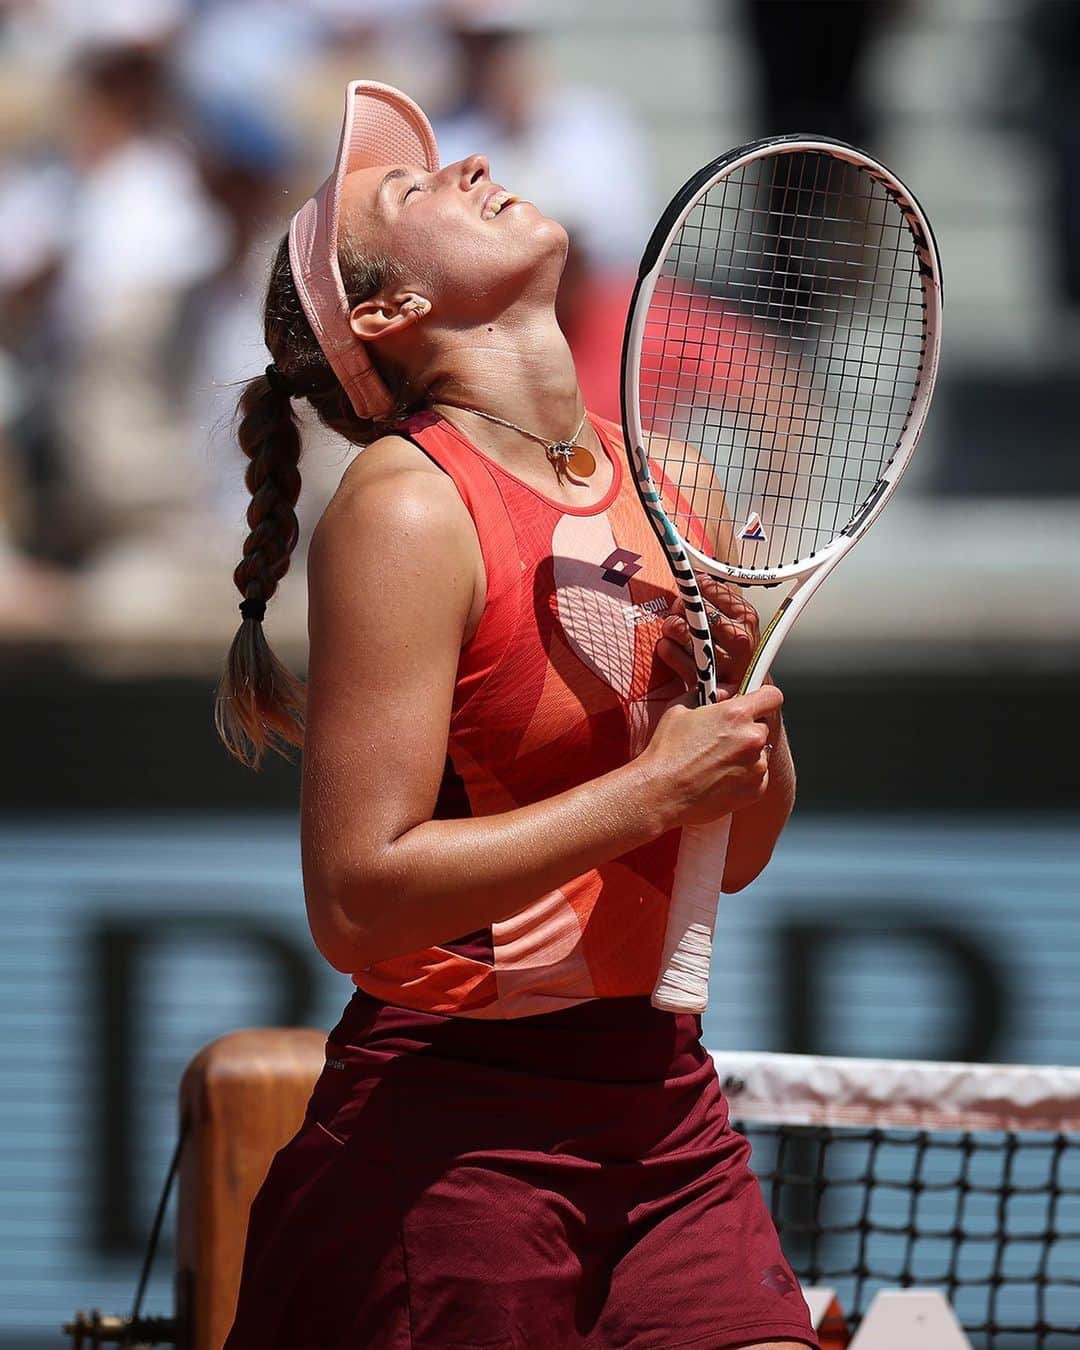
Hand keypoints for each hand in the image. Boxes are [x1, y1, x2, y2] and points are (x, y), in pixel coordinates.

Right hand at [639, 684, 782, 826]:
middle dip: (747, 729)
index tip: (755, 703)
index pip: (772, 696)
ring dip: (746, 754)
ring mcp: (757, 767)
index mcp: (736, 714)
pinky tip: (719, 778)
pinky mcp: (756, 790)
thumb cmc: (666, 752)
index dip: (763, 698)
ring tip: (716, 762)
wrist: (661, 794)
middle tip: (723, 738)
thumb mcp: (680, 709)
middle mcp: (753, 739)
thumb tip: (725, 692)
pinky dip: (745, 776)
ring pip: (761, 752)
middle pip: (763, 726)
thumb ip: (708, 695)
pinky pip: (759, 776)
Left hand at [656, 574, 760, 694]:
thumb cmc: (737, 652)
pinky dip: (666, 648)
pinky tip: (672, 649)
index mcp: (747, 617)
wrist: (746, 690)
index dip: (693, 586)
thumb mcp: (738, 621)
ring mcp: (720, 660)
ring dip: (671, 627)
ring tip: (674, 631)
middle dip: (681, 606)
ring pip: (679, 628)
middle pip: (692, 606)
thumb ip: (720, 598)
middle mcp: (737, 638)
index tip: (690, 588)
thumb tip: (697, 574)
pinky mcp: (703, 679)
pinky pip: (670, 652)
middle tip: (681, 612)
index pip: (710, 587)